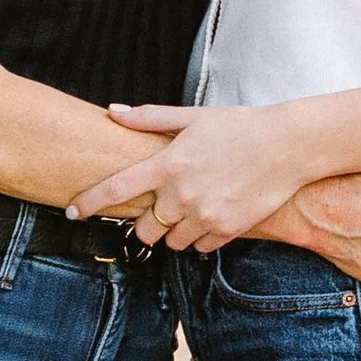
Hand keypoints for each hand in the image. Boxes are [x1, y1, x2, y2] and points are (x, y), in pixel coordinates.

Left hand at [70, 102, 316, 248]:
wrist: (288, 145)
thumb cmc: (239, 126)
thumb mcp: (192, 116)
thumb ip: (150, 118)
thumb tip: (113, 112)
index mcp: (168, 164)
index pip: (114, 190)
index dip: (88, 203)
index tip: (72, 211)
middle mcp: (182, 195)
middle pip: (144, 229)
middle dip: (147, 222)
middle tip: (162, 207)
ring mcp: (205, 215)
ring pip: (171, 242)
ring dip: (174, 231)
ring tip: (192, 208)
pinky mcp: (227, 230)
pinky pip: (199, 247)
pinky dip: (200, 237)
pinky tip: (212, 214)